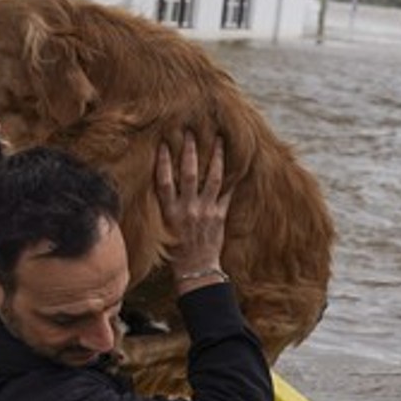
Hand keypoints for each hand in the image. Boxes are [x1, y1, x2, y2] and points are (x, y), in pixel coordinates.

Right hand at [155, 133, 233, 295]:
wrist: (196, 270)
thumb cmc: (176, 249)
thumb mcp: (164, 226)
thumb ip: (166, 205)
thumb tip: (163, 181)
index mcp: (170, 211)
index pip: (164, 181)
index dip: (164, 161)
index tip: (165, 142)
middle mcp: (187, 209)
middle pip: (189, 174)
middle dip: (191, 151)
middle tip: (192, 131)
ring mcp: (205, 212)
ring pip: (212, 179)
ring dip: (216, 158)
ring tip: (219, 139)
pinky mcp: (220, 216)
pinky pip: (228, 193)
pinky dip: (233, 178)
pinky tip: (238, 163)